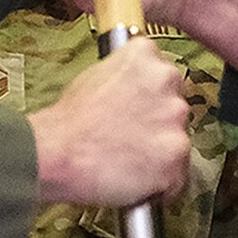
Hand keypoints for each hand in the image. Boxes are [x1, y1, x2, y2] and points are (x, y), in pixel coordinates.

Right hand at [27, 37, 188, 206]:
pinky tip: (135, 179)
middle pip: (175, 105)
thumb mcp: (94, 75)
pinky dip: (161, 182)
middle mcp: (165, 80)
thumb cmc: (68, 121)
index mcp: (144, 55)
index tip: (138, 108)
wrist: (57, 154)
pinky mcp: (175, 156)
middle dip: (158, 122)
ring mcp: (174, 119)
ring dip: (161, 151)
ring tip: (129, 159)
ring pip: (179, 140)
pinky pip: (178, 175)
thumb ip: (126, 76)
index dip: (150, 96)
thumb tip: (134, 87)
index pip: (163, 73)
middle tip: (131, 136)